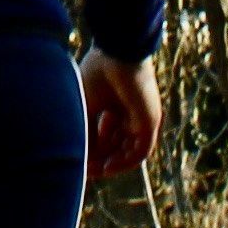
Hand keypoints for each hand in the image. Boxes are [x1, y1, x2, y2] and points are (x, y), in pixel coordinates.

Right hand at [81, 50, 160, 186]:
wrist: (117, 55)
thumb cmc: (98, 74)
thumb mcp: (85, 107)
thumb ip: (85, 132)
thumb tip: (80, 157)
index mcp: (115, 105)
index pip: (105, 135)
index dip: (92, 150)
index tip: (77, 163)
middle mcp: (130, 114)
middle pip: (116, 145)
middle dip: (100, 159)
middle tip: (84, 172)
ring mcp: (142, 119)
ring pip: (129, 151)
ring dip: (112, 164)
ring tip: (94, 171)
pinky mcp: (151, 122)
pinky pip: (140, 151)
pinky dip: (124, 162)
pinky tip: (108, 167)